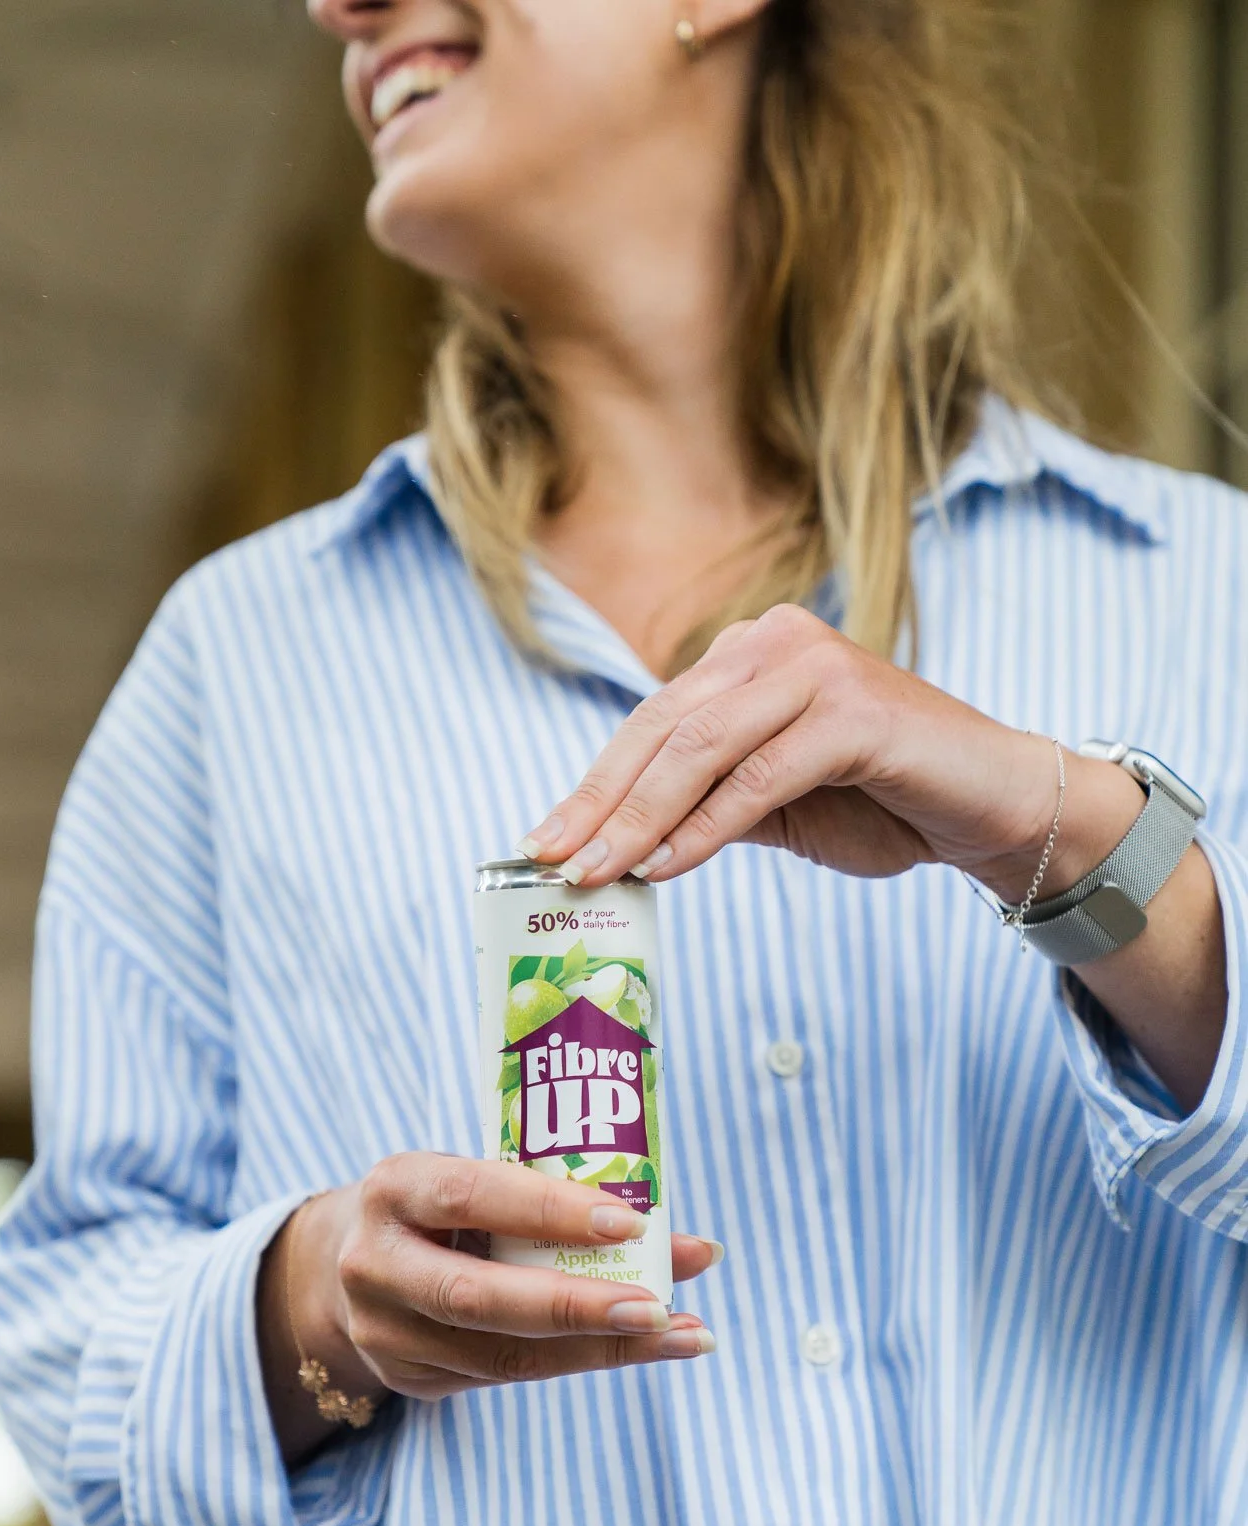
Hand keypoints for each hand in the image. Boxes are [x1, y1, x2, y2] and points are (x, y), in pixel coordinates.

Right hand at [261, 1156, 719, 1456]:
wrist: (352, 1260)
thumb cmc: (449, 1207)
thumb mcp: (484, 1182)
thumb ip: (570, 1204)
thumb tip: (697, 1251)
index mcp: (394, 1187)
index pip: (471, 1196)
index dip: (549, 1212)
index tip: (631, 1226)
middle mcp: (376, 1262)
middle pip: (479, 1296)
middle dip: (577, 1305)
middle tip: (659, 1306)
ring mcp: (385, 1330)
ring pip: (502, 1354)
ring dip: (601, 1348)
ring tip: (682, 1335)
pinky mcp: (410, 1377)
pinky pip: (505, 1375)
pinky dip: (579, 1361)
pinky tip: (637, 1347)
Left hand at [518, 605, 1141, 902]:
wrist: (992, 806)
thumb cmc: (883, 802)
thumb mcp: (772, 806)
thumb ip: (701, 807)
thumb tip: (614, 848)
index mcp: (749, 654)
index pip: (650, 724)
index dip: (593, 786)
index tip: (543, 844)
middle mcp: (775, 642)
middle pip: (661, 731)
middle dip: (600, 804)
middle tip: (553, 863)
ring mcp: (815, 667)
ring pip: (699, 749)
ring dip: (640, 818)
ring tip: (600, 873)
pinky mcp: (853, 710)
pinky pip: (759, 777)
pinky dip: (706, 827)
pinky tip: (667, 865)